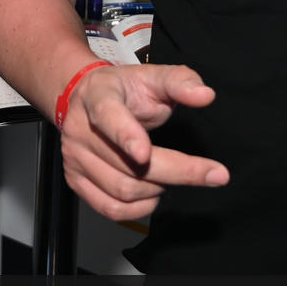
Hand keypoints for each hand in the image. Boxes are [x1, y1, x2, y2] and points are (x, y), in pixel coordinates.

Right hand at [59, 64, 227, 220]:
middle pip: (127, 165)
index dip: (126, 136)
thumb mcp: (153, 77)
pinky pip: (110, 208)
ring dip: (157, 189)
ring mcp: (74, 158)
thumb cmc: (126, 90)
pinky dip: (139, 208)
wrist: (87, 100)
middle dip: (176, 171)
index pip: (108, 116)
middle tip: (212, 174)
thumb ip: (181, 81)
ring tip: (172, 174)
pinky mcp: (75, 180)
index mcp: (97, 95)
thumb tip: (205, 95)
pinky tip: (153, 193)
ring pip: (122, 190)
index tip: (145, 154)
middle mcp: (79, 128)